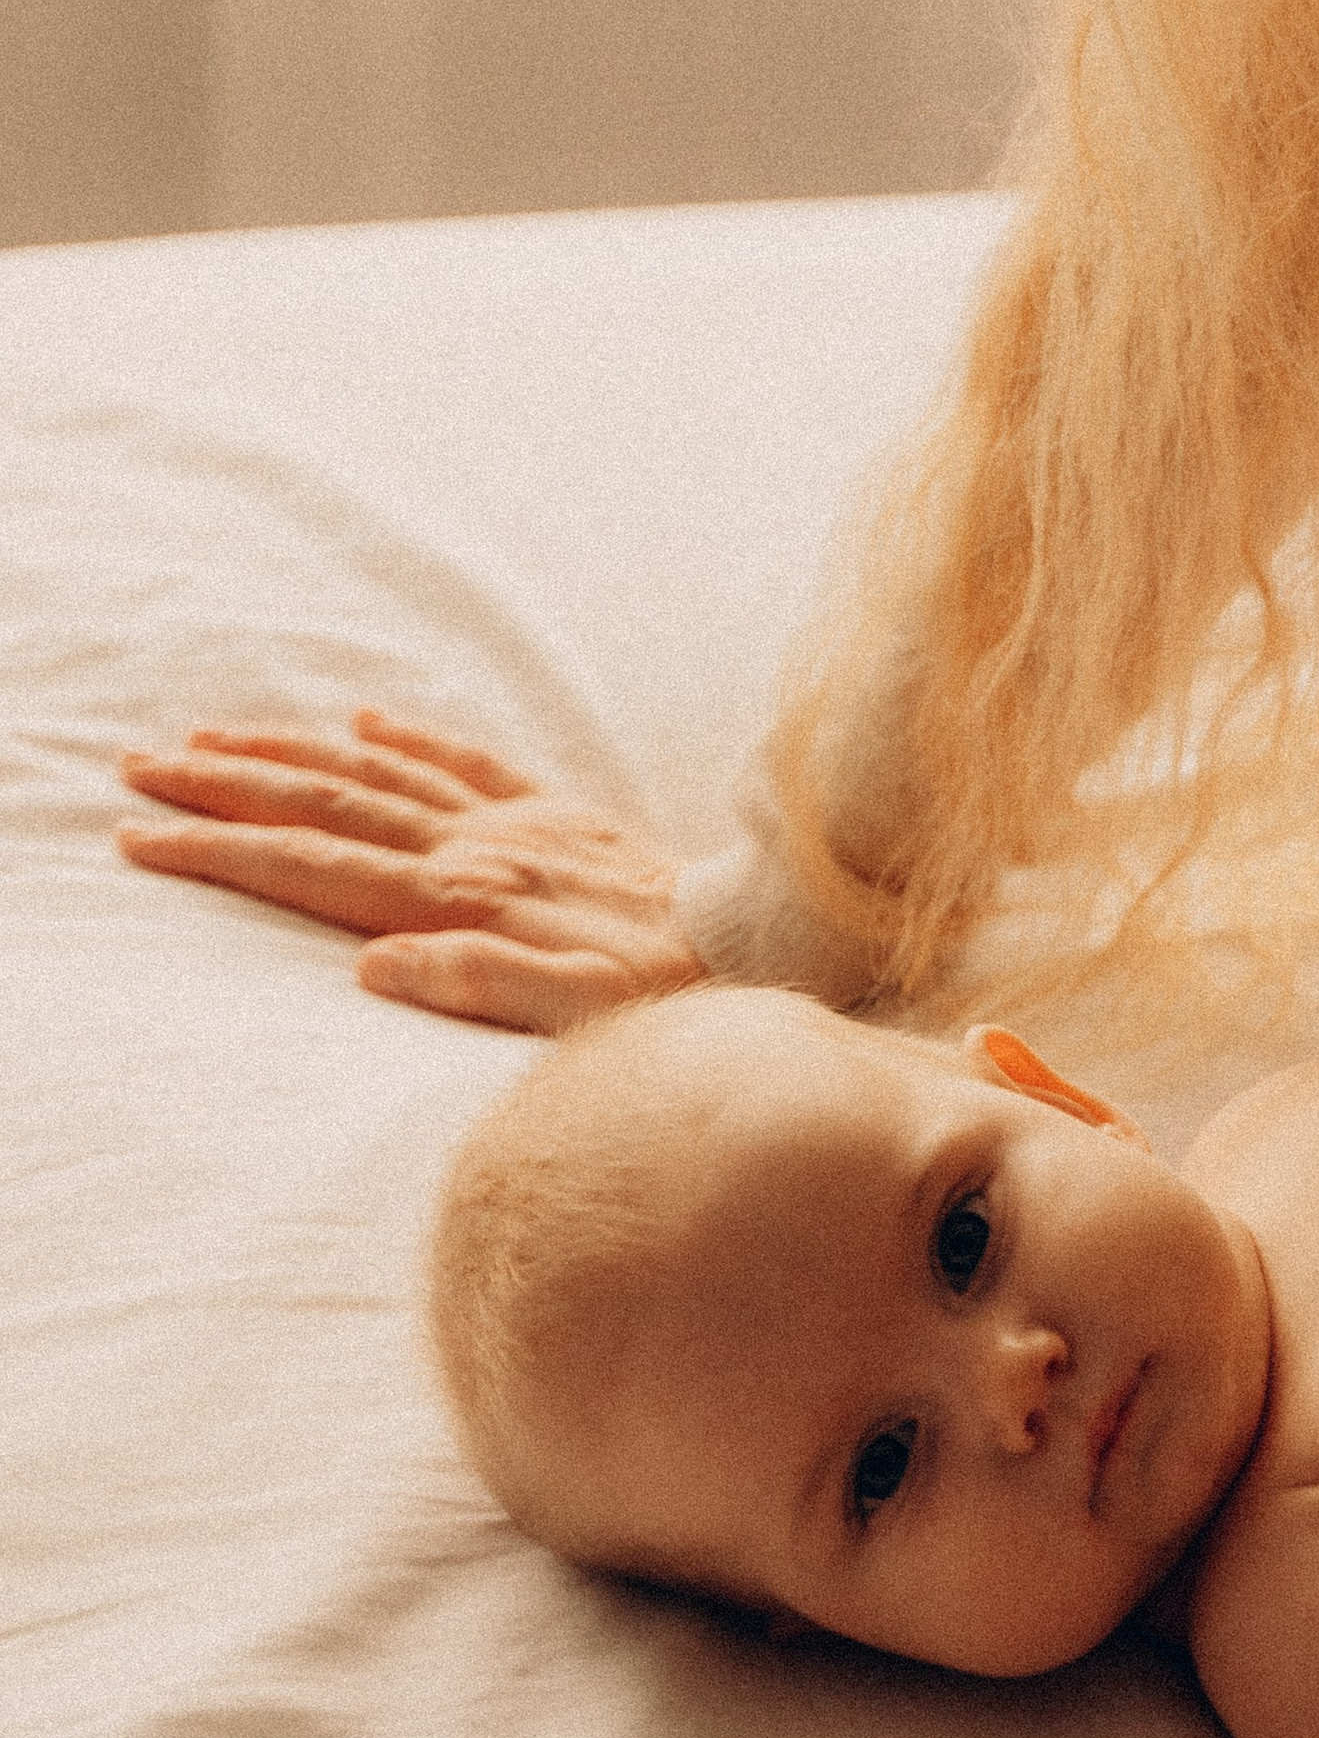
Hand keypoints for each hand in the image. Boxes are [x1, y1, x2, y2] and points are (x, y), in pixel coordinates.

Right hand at [117, 710, 705, 1033]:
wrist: (760, 941)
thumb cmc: (663, 1000)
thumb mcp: (576, 1016)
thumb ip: (480, 986)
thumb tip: (376, 967)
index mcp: (466, 898)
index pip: (318, 867)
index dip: (226, 850)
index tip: (146, 837)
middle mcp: (480, 849)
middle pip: (327, 804)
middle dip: (226, 787)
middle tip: (140, 768)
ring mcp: (518, 824)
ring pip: (379, 773)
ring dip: (290, 753)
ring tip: (211, 738)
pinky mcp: (560, 816)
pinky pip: (468, 763)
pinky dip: (410, 740)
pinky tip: (367, 722)